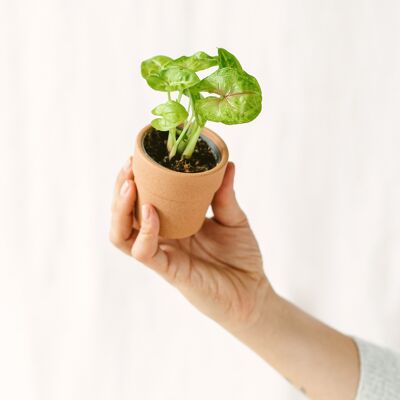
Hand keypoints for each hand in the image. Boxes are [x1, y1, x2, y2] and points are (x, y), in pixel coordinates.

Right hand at [110, 158, 271, 331]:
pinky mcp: (169, 270)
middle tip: (128, 166)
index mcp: (173, 223)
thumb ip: (225, 195)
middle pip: (124, 215)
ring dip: (121, 209)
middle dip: (120, 189)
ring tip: (130, 185)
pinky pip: (144, 252)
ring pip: (122, 234)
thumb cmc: (241, 256)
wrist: (253, 292)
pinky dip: (145, 231)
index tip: (138, 156)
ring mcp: (163, 254)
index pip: (142, 200)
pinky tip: (150, 212)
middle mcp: (162, 237)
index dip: (135, 180)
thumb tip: (227, 164)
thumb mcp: (234, 218)